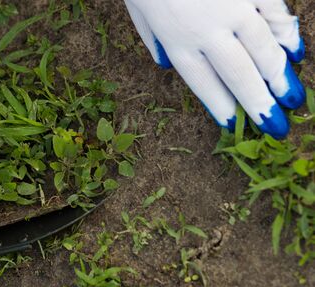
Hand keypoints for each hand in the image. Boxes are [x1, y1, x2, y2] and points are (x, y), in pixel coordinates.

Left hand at [125, 0, 305, 138]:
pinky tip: (295, 51)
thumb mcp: (138, 11)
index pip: (203, 83)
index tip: (234, 122)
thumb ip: (155, 41)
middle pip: (238, 74)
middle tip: (276, 127)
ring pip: (262, 49)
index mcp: (177, 40)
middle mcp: (207, 30)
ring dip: (279, 76)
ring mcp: (232, 5)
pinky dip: (286, 33)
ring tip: (292, 98)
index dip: (220, 105)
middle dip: (259, 103)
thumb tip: (168, 66)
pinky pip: (273, 12)